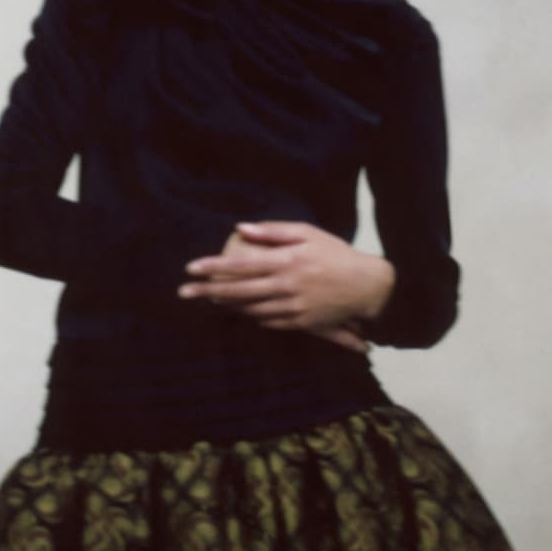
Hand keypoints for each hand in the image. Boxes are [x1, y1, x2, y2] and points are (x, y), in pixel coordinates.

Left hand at [178, 221, 394, 351]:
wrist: (368, 286)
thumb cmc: (336, 254)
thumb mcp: (308, 233)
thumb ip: (274, 231)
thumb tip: (241, 228)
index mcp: (286, 261)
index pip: (241, 264)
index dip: (213, 267)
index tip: (190, 268)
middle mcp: (285, 286)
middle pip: (238, 290)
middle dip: (207, 291)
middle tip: (183, 292)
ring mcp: (292, 307)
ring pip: (250, 308)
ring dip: (226, 305)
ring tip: (207, 300)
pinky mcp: (300, 323)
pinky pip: (268, 321)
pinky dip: (251, 316)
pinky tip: (239, 310)